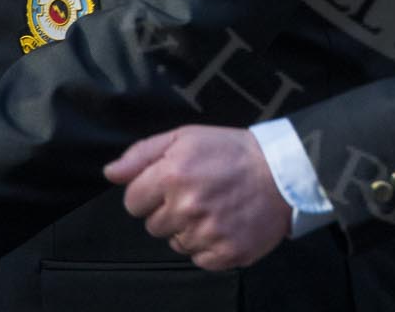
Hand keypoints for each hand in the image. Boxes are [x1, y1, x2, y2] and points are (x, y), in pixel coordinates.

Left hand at [106, 125, 292, 270]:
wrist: (283, 172)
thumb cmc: (233, 152)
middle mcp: (187, 206)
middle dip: (170, 211)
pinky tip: (224, 224)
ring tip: (214, 208)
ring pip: (175, 243)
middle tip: (199, 194)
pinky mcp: (225, 253)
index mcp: (173, 174)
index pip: (132, 201)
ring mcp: (207, 233)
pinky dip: (209, 246)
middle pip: (153, 226)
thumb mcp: (186, 137)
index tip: (171, 185)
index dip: (149, 192)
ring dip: (189, 229)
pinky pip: (198, 258)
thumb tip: (110, 173)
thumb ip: (143, 153)